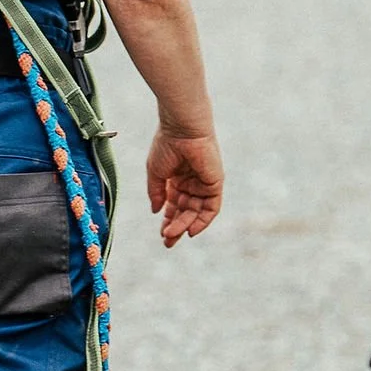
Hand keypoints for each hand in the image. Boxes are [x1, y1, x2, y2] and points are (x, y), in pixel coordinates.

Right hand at [147, 127, 223, 246]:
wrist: (181, 129)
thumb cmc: (166, 145)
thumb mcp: (156, 173)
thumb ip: (157, 193)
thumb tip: (156, 211)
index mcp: (176, 179)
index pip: (174, 206)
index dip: (168, 220)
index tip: (162, 234)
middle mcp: (191, 183)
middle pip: (185, 212)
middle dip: (176, 227)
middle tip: (167, 242)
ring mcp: (203, 184)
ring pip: (195, 212)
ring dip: (184, 225)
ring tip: (172, 234)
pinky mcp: (214, 183)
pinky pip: (211, 208)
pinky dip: (203, 221)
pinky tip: (191, 230)